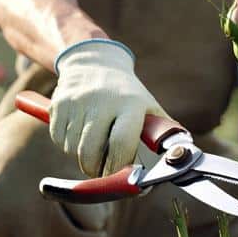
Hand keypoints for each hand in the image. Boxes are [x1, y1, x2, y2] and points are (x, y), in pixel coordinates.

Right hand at [50, 40, 169, 176]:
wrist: (95, 62)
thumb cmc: (126, 94)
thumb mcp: (148, 106)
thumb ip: (161, 133)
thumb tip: (179, 157)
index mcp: (129, 103)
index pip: (120, 143)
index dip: (117, 166)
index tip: (119, 174)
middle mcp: (101, 101)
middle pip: (90, 152)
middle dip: (95, 170)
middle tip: (102, 171)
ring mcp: (77, 101)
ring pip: (71, 149)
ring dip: (80, 157)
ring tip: (92, 147)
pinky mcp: (59, 103)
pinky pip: (58, 139)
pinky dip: (66, 144)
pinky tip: (78, 134)